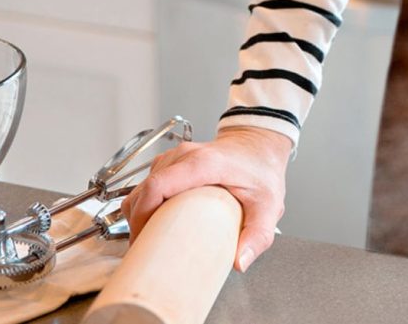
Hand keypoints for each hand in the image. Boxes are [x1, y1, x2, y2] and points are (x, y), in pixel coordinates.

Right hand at [121, 126, 292, 271]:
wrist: (260, 144)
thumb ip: (258, 235)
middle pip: (144, 190)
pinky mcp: (172, 162)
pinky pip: (148, 184)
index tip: (143, 241)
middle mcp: (184, 156)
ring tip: (151, 239)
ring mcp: (176, 157)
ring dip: (140, 214)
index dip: (142, 216)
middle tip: (147, 250)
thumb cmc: (262, 170)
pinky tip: (157, 223)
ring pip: (141, 187)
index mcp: (204, 164)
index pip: (157, 186)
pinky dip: (146, 205)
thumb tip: (240, 262)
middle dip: (138, 222)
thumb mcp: (269, 205)